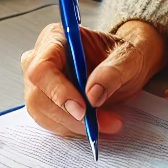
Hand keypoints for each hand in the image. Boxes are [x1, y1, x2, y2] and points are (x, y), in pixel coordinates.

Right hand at [21, 20, 167, 137]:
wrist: (126, 65)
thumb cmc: (124, 55)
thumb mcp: (128, 57)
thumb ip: (112, 71)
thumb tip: (92, 94)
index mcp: (56, 37)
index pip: (43, 68)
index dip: (58, 92)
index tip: (82, 109)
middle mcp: (40, 59)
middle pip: (39, 96)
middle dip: (71, 116)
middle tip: (99, 124)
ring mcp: (40, 83)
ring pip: (43, 114)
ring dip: (74, 126)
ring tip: (106, 125)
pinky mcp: (45, 103)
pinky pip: (51, 123)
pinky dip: (73, 129)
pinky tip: (94, 126)